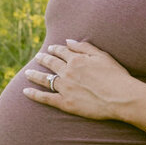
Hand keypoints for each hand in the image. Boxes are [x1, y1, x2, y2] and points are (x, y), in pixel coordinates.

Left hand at [23, 38, 138, 120]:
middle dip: (43, 59)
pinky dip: (34, 94)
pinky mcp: (65, 103)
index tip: (50, 48)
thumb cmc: (116, 76)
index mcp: (77, 60)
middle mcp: (68, 72)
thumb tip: (67, 41)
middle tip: (37, 58)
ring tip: (28, 73)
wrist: (120, 97)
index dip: (55, 49)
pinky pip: (45, 98)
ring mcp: (65, 88)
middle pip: (51, 64)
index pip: (62, 52)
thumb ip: (84, 47)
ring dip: (34, 75)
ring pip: (45, 79)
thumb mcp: (102, 56)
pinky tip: (25, 92)